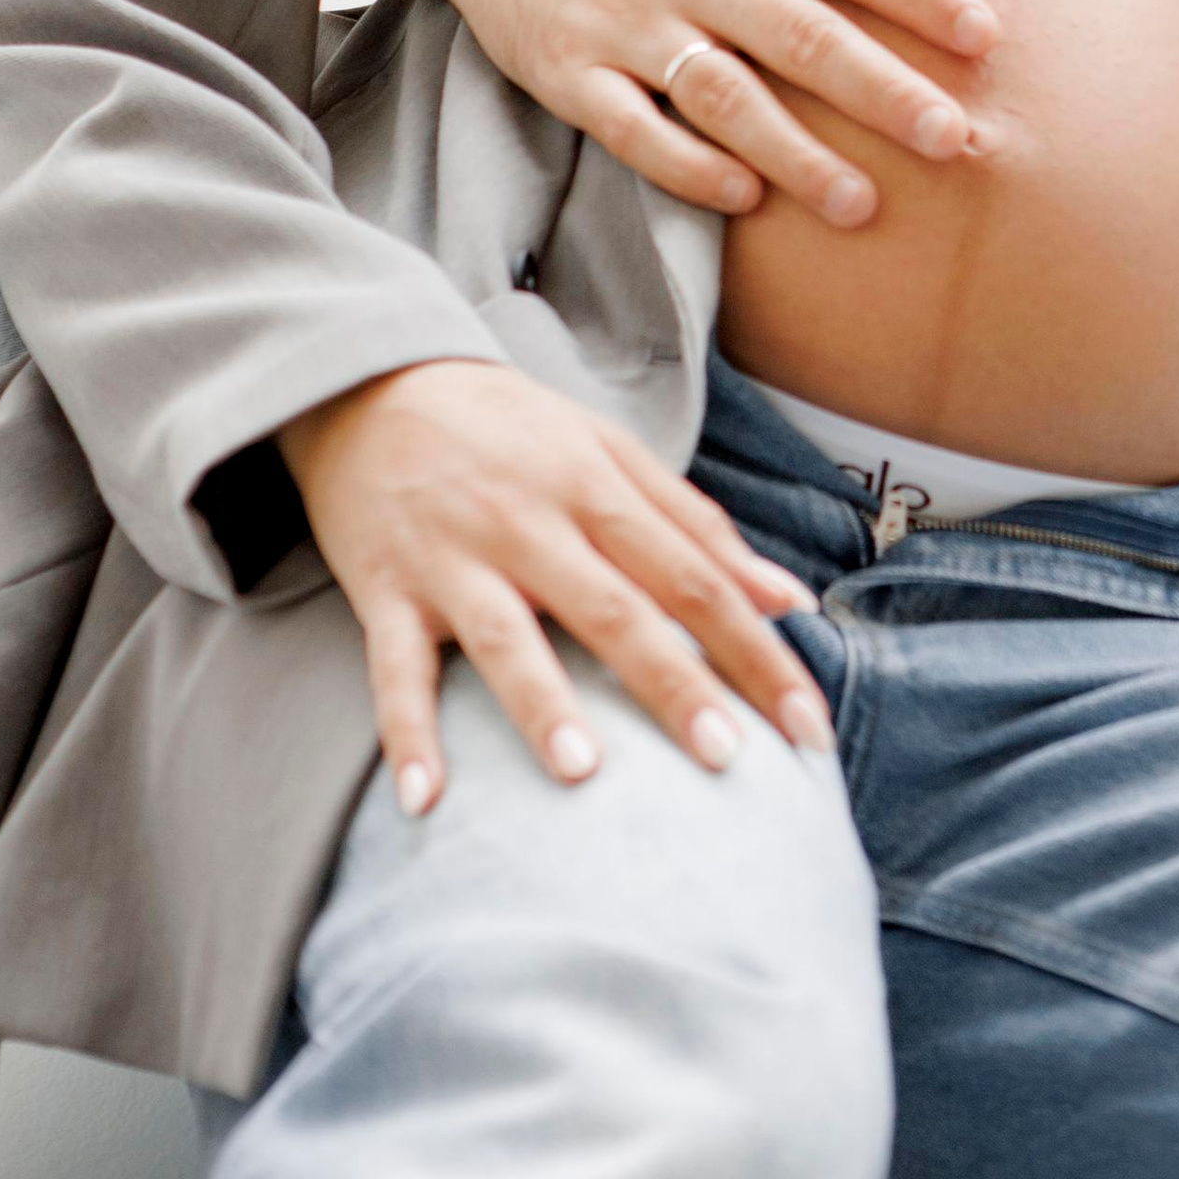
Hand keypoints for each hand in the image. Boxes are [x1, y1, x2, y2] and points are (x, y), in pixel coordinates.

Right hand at [281, 358, 835, 811]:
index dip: (755, 651)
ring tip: (583, 771)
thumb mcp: (610, 453)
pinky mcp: (383, 589)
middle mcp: (530, 522)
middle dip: (675, 683)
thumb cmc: (511, 431)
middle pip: (615, 609)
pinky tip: (425, 798)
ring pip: (504, 636)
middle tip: (728, 758)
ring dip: (541, 703)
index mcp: (596, 488)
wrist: (372, 380)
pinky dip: (406, 732)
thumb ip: (697, 526)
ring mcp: (453, 558)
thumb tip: (788, 599)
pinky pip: (393, 668)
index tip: (807, 724)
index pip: (694, 578)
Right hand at [345, 0, 999, 227]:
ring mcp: (626, 21)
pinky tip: (745, 197)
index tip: (986, 38)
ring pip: (724, 97)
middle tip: (957, 144)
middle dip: (882, 92)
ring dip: (796, 153)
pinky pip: (634, 130)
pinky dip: (687, 166)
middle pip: (801, 34)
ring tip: (865, 205)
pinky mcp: (569, 71)